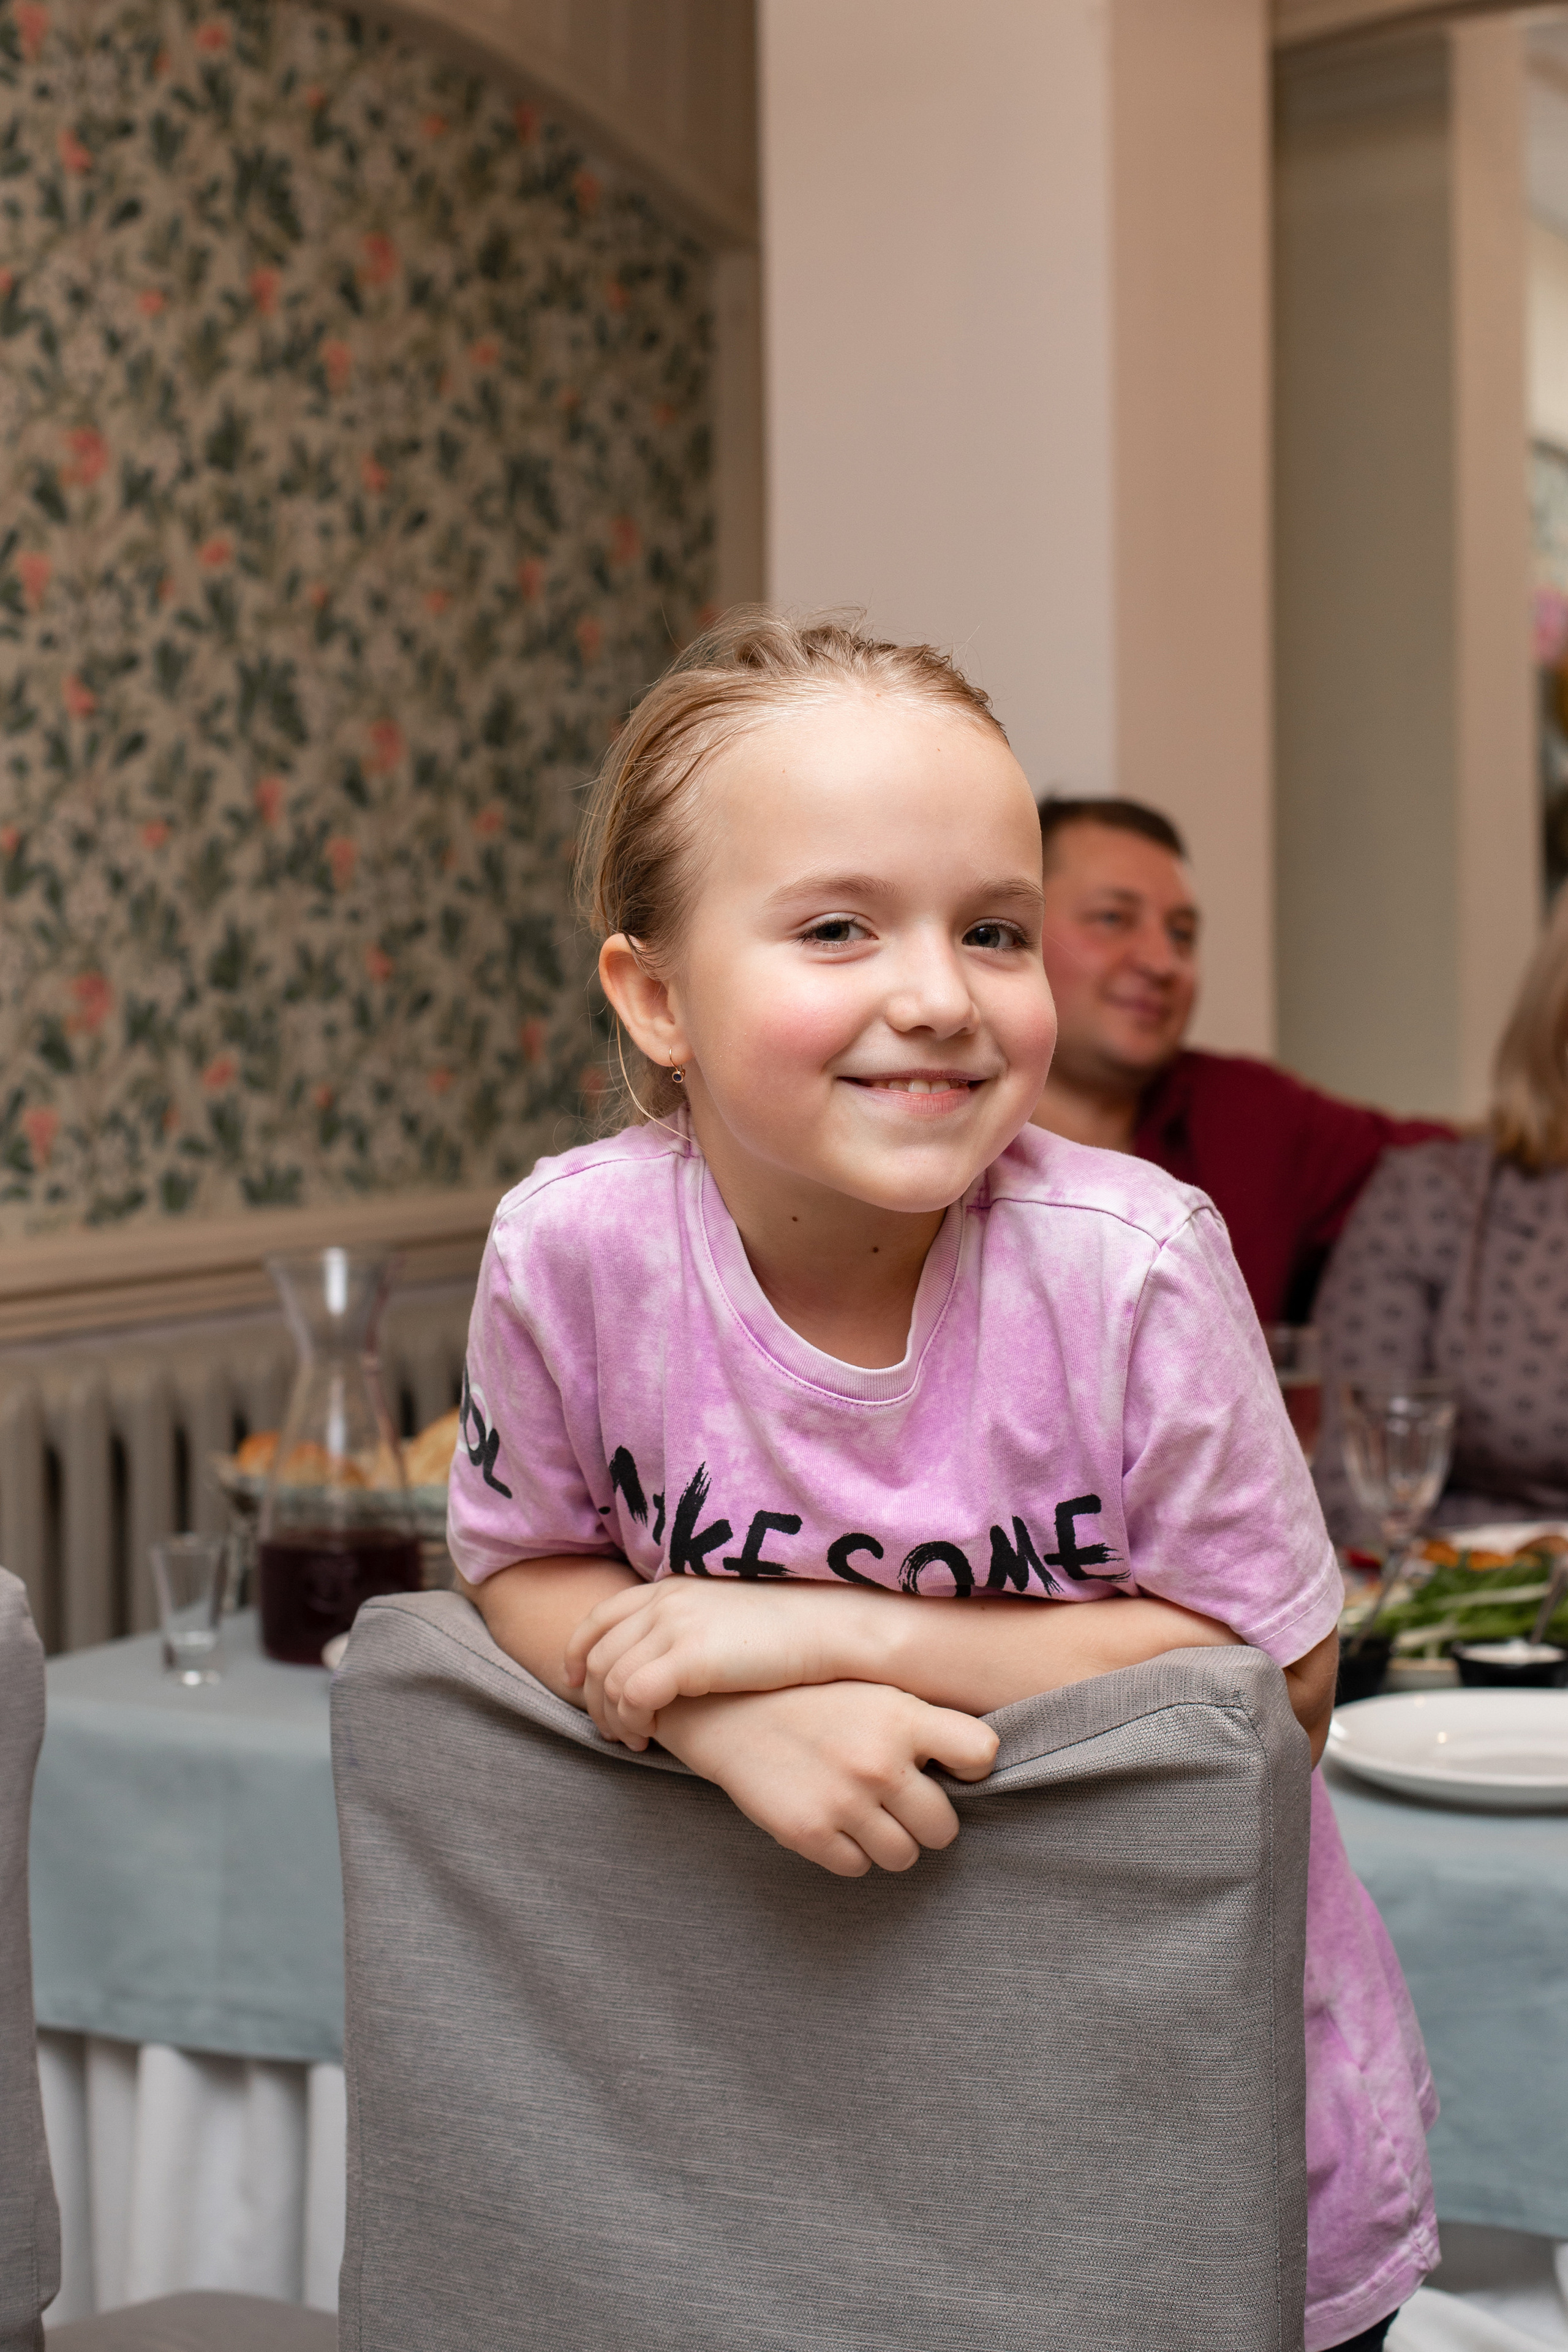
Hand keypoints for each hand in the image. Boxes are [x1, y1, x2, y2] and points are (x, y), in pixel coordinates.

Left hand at [565, 1575, 869, 1746]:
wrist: (831, 1627)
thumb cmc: (790, 1628)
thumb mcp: (725, 1613)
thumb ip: (689, 1625)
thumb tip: (669, 1657)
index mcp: (670, 1587)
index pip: (599, 1616)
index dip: (578, 1652)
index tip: (577, 1682)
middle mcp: (664, 1602)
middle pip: (597, 1653)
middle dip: (593, 1697)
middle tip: (610, 1731)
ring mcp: (674, 1628)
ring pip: (609, 1679)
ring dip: (613, 1717)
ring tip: (636, 1741)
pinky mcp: (688, 1660)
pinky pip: (633, 1695)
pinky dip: (632, 1720)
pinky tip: (652, 1737)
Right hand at [654, 1681, 999, 1876]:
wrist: (729, 1713)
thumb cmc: (812, 1701)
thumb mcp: (873, 1692)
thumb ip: (921, 1725)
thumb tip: (974, 1764)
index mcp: (901, 1717)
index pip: (980, 1754)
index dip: (970, 1769)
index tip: (951, 1769)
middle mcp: (878, 1762)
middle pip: (944, 1829)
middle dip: (925, 1820)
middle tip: (898, 1801)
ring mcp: (844, 1802)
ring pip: (904, 1857)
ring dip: (889, 1841)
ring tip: (863, 1811)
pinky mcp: (810, 1834)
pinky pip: (858, 1868)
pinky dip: (850, 1852)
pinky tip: (832, 1819)